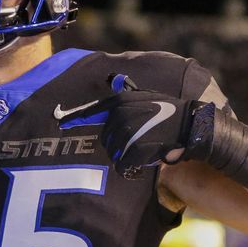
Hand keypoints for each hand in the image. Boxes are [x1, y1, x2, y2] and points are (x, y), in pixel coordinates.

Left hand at [57, 74, 198, 178]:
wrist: (189, 126)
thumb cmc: (168, 111)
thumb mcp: (146, 96)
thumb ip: (126, 91)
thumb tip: (112, 76)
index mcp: (119, 103)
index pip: (90, 111)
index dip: (72, 117)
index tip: (58, 121)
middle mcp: (119, 116)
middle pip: (106, 141)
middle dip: (120, 146)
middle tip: (141, 141)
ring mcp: (126, 132)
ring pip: (115, 154)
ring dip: (128, 157)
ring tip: (146, 149)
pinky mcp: (134, 149)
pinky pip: (123, 166)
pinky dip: (131, 170)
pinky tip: (145, 163)